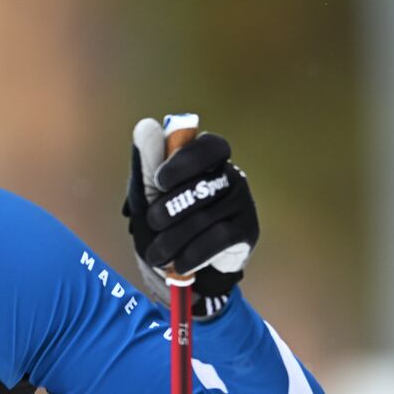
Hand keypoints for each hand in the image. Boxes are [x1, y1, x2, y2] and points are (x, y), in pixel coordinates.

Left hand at [122, 117, 257, 316]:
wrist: (184, 269)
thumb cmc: (165, 224)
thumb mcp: (148, 196)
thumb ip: (147, 164)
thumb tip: (145, 125)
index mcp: (206, 161)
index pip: (210, 146)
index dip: (185, 161)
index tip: (160, 182)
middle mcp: (230, 176)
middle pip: (202, 186)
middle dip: (169, 209)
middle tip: (153, 224)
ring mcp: (242, 202)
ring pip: (205, 217)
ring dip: (173, 239)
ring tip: (156, 255)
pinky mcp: (248, 230)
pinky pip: (218, 239)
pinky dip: (192, 254)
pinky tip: (180, 264)